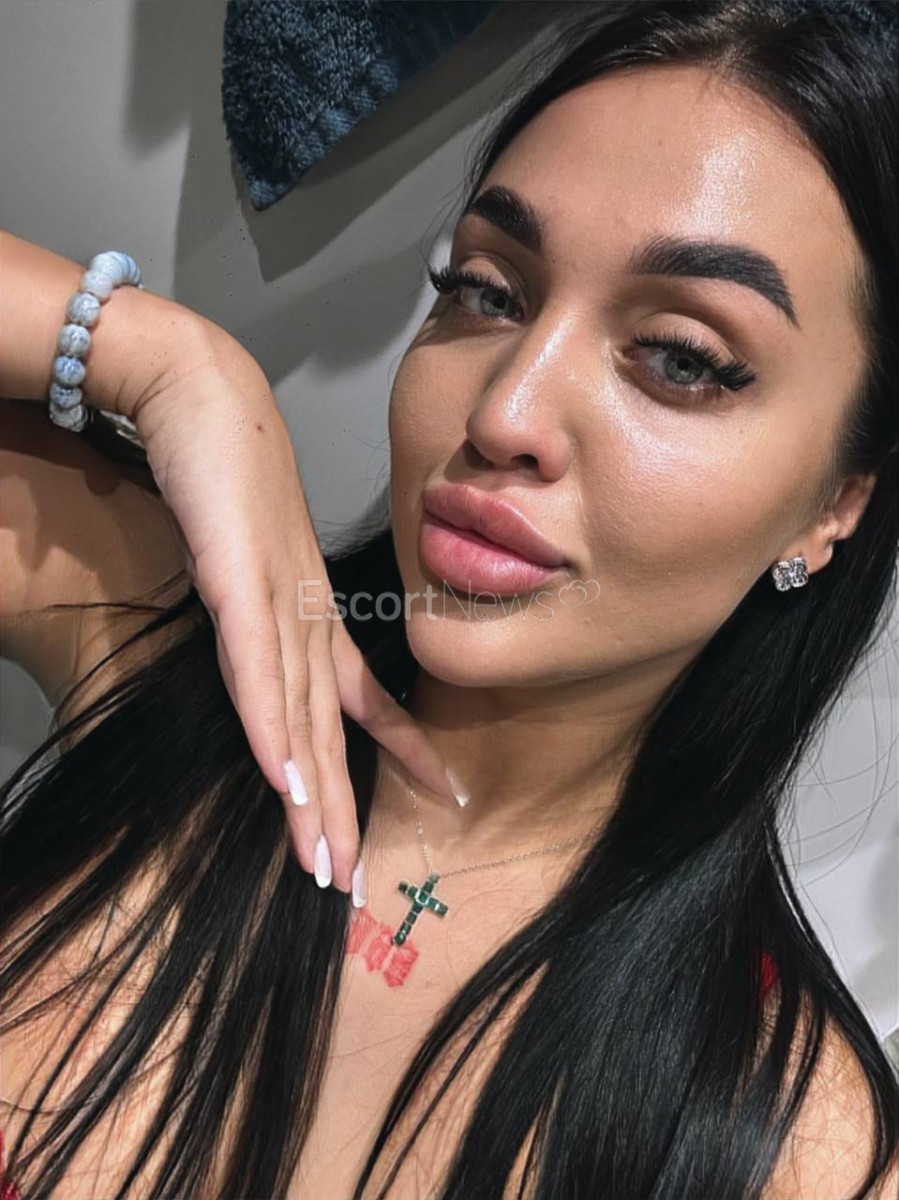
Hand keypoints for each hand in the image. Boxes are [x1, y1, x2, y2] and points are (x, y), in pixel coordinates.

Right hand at [125, 322, 464, 893]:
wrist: (206, 393)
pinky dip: (270, 727)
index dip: (400, 746)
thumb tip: (271, 642)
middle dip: (340, 808)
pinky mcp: (235, 578)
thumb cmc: (230, 469)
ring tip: (323, 864)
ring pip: (298, 712)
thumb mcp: (254, 552)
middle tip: (352, 882)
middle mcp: (305, 612)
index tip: (440, 790)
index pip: (363, 693)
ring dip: (311, 794)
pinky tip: (285, 783)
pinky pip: (255, 668)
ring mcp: (274, 597)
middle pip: (329, 726)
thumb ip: (265, 605)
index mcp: (311, 609)